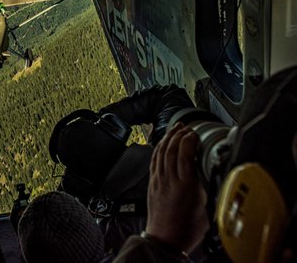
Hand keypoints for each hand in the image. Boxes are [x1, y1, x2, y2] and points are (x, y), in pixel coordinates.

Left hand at [145, 122, 208, 253]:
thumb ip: (208, 186)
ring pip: (160, 153)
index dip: (188, 140)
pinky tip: (161, 144)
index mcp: (186, 186)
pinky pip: (154, 160)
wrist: (166, 240)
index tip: (195, 133)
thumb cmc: (187, 229)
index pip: (184, 154)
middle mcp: (169, 180)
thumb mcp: (206, 207)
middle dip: (177, 134)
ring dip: (167, 138)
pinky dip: (158, 148)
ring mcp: (158, 181)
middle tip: (184, 126)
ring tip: (174, 129)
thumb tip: (214, 171)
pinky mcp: (152, 183)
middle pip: (170, 150)